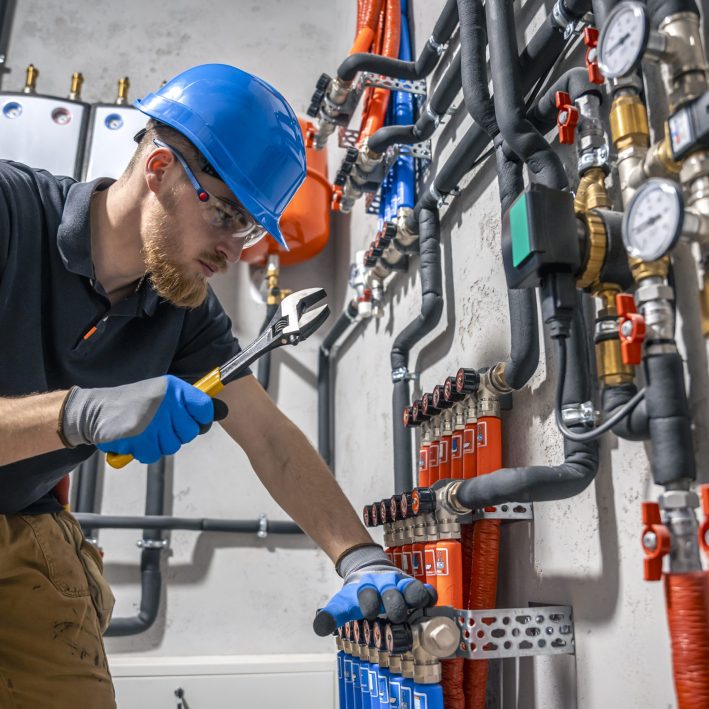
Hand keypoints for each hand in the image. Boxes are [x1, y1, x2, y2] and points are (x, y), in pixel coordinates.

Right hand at [61, 375, 224, 463]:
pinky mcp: (140, 436)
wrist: (94, 410)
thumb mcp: (161, 393)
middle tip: (159, 426)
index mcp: (174, 387)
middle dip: (176, 434)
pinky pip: (154, 454)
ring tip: (145, 430)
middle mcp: (166, 401)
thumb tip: (219, 412)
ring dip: (159, 443)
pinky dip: (145, 451)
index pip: (204, 407)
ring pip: (173, 445)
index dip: (201, 418)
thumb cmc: (133, 404)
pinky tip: (136, 438)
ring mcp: (153, 419)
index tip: (192, 420)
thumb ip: (186, 403)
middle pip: (190, 432)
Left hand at [312, 545, 436, 636]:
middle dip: (394, 605)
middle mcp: (384, 586)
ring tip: (414, 606)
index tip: (368, 612)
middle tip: (394, 615)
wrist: (369, 569)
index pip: (367, 596)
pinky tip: (428, 603)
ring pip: (412, 589)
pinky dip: (429, 596)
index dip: (369, 603)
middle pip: (393, 594)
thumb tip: (319, 627)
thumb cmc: (358, 593)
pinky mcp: (415, 588)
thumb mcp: (343, 602)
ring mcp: (401, 586)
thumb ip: (332, 614)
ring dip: (414, 598)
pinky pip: (427, 591)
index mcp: (365, 589)